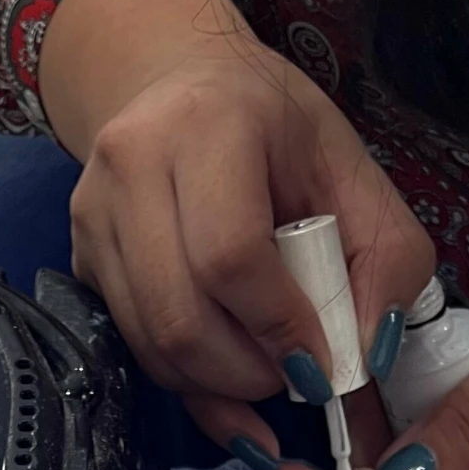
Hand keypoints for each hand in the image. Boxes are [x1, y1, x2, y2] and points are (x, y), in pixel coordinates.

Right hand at [39, 0, 433, 455]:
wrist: (185, 84)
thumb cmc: (278, 132)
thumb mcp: (354, 174)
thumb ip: (387, 261)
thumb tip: (367, 358)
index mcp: (210, 126)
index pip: (230, 255)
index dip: (277, 326)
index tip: (319, 363)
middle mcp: (133, 163)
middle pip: (180, 316)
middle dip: (246, 373)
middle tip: (292, 378)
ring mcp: (94, 214)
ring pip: (151, 344)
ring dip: (217, 385)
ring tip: (263, 370)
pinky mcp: (81, 257)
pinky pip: (134, 346)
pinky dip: (187, 381)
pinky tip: (226, 374)